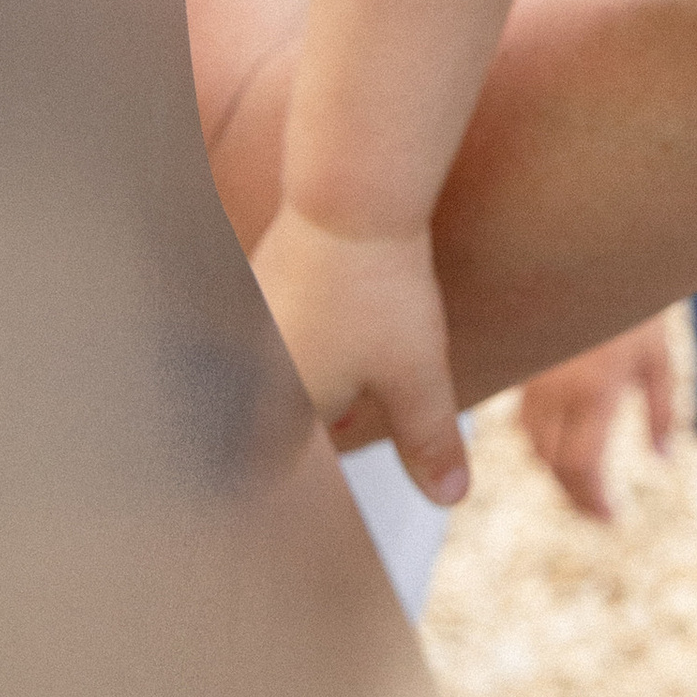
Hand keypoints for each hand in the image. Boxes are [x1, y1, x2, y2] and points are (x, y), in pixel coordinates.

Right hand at [250, 204, 468, 503]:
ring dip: (297, 384)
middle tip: (326, 434)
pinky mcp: (253, 282)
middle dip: (295, 433)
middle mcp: (247, 367)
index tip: (312, 482)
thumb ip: (429, 444)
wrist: (352, 199)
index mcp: (277, 405)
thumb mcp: (418, 376)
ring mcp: (244, 321)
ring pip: (266, 374)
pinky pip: (267, 334)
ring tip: (339, 377)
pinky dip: (293, 344)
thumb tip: (452, 497)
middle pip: (264, 420)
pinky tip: (332, 326)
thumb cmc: (383, 292)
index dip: (291, 478)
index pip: (267, 467)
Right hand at [517, 318, 677, 519]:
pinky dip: (542, 439)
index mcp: (594, 389)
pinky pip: (524, 416)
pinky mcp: (524, 363)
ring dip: (556, 469)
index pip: (582, 466)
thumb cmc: (640, 303)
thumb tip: (662, 461)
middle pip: (553, 463)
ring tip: (584, 482)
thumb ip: (662, 414)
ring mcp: (534, 374)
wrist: (599, 249)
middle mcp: (556, 386)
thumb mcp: (661, 359)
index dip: (594, 501)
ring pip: (533, 442)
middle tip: (599, 510)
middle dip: (575, 494)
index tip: (612, 518)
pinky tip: (564, 442)